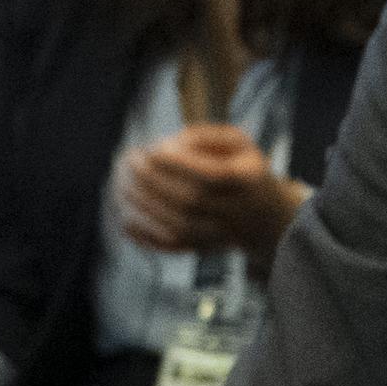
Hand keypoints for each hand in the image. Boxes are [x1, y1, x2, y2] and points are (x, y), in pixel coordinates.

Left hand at [116, 122, 305, 258]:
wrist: (265, 217)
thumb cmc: (244, 171)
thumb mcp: (239, 143)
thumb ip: (205, 136)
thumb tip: (168, 144)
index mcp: (248, 181)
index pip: (212, 176)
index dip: (179, 164)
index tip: (152, 149)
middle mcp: (237, 212)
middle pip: (191, 201)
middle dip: (154, 180)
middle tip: (129, 161)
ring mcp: (220, 235)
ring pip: (177, 226)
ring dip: (144, 204)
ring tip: (121, 182)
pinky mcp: (203, 249)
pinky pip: (171, 247)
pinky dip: (146, 236)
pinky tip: (127, 217)